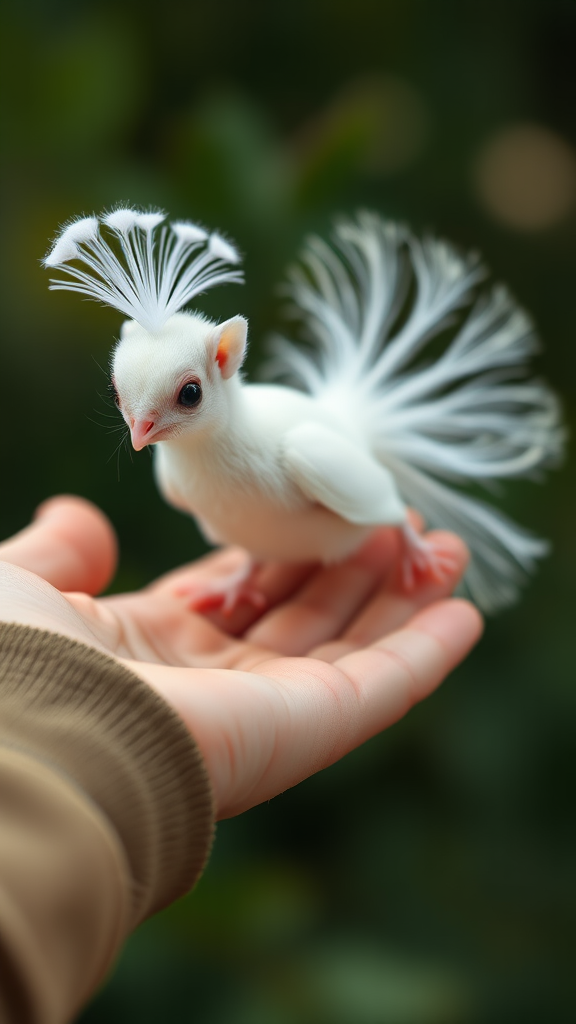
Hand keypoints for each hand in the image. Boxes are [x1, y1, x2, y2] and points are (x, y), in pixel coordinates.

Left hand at [0, 497, 482, 818]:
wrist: (33, 741)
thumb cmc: (15, 660)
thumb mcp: (20, 584)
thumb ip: (58, 555)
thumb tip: (84, 522)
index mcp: (148, 650)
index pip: (232, 596)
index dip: (278, 555)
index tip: (316, 512)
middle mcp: (210, 686)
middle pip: (302, 621)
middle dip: (350, 571)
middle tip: (398, 522)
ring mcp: (264, 713)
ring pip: (351, 651)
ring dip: (399, 601)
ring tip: (441, 549)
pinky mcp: (306, 730)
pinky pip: (382, 689)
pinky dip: (426, 653)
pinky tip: (461, 611)